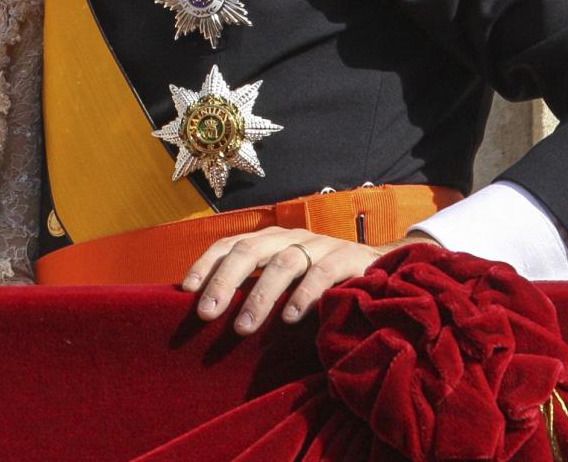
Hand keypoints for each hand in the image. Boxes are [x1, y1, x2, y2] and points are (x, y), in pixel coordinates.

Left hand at [183, 229, 431, 333]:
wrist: (380, 268)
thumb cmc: (320, 284)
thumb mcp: (284, 283)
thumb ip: (256, 291)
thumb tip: (210, 314)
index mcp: (270, 241)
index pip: (230, 244)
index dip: (207, 264)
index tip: (187, 291)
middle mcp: (290, 238)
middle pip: (250, 250)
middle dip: (224, 281)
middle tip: (206, 313)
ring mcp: (320, 245)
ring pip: (284, 262)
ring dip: (261, 296)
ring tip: (243, 328)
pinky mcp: (349, 258)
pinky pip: (323, 273)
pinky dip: (305, 295)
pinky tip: (291, 318)